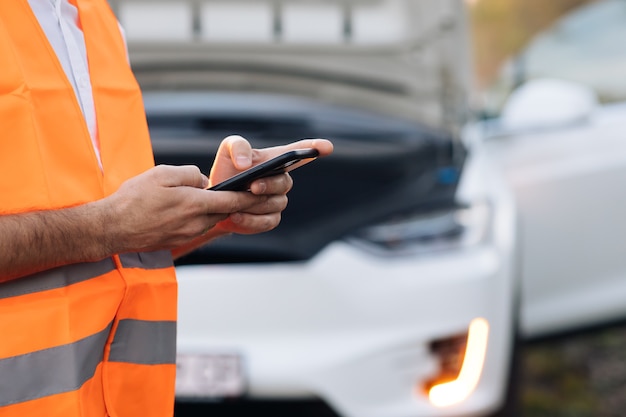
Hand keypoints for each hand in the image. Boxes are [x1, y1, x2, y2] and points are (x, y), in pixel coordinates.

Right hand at [101, 164, 270, 253]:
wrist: (111, 229)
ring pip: (211, 219)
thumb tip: (203, 181)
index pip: (232, 200)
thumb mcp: (161, 174)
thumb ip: (188, 174)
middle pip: (225, 211)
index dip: (249, 195)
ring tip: (214, 196)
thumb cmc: (133, 199)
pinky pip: (198, 227)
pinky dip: (201, 217)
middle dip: (236, 202)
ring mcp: (187, 234)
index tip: (261, 189)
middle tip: (245, 191)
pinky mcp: (179, 240)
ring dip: (216, 209)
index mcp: (194, 204)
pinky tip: (191, 208)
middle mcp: (195, 223)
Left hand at [208, 135, 333, 234]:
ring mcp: (278, 201)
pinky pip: (266, 222)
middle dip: (269, 185)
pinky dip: (249, 220)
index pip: (299, 152)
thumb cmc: (226, 173)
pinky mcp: (270, 220)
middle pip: (285, 183)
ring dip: (252, 204)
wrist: (215, 201)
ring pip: (274, 204)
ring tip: (234, 203)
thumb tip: (245, 163)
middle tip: (252, 186)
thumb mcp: (227, 151)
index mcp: (275, 160)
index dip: (314, 148)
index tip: (326, 147)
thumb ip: (238, 146)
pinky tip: (235, 216)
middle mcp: (281, 181)